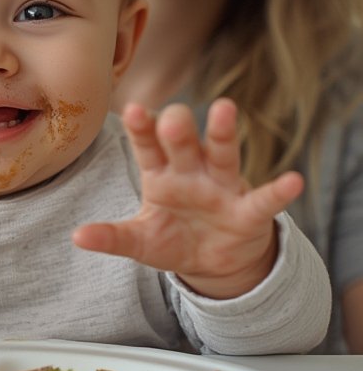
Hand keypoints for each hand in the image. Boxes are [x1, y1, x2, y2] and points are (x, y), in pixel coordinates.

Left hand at [72, 99, 303, 298]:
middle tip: (171, 117)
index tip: (132, 109)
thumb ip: (112, 237)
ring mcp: (221, 188)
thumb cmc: (173, 239)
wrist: (212, 261)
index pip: (147, 146)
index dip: (142, 129)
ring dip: (222, 134)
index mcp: (160, 175)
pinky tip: (293, 181)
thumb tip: (76, 237)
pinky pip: (264, 200)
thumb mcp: (140, 241)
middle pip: (183, 142)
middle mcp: (191, 173)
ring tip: (224, 109)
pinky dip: (278, 191)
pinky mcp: (248, 211)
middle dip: (177, 128)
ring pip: (222, 154)